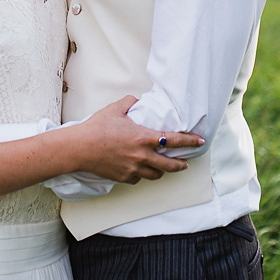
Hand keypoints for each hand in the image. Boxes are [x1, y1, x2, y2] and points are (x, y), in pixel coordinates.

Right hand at [70, 95, 203, 183]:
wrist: (79, 148)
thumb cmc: (96, 127)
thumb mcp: (115, 109)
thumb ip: (129, 103)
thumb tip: (137, 101)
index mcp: (143, 137)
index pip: (174, 141)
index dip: (190, 141)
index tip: (200, 142)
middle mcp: (142, 155)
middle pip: (170, 165)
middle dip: (181, 165)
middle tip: (185, 163)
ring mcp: (133, 169)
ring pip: (156, 174)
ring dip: (162, 170)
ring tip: (163, 166)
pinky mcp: (124, 177)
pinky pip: (139, 178)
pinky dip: (142, 174)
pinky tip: (140, 169)